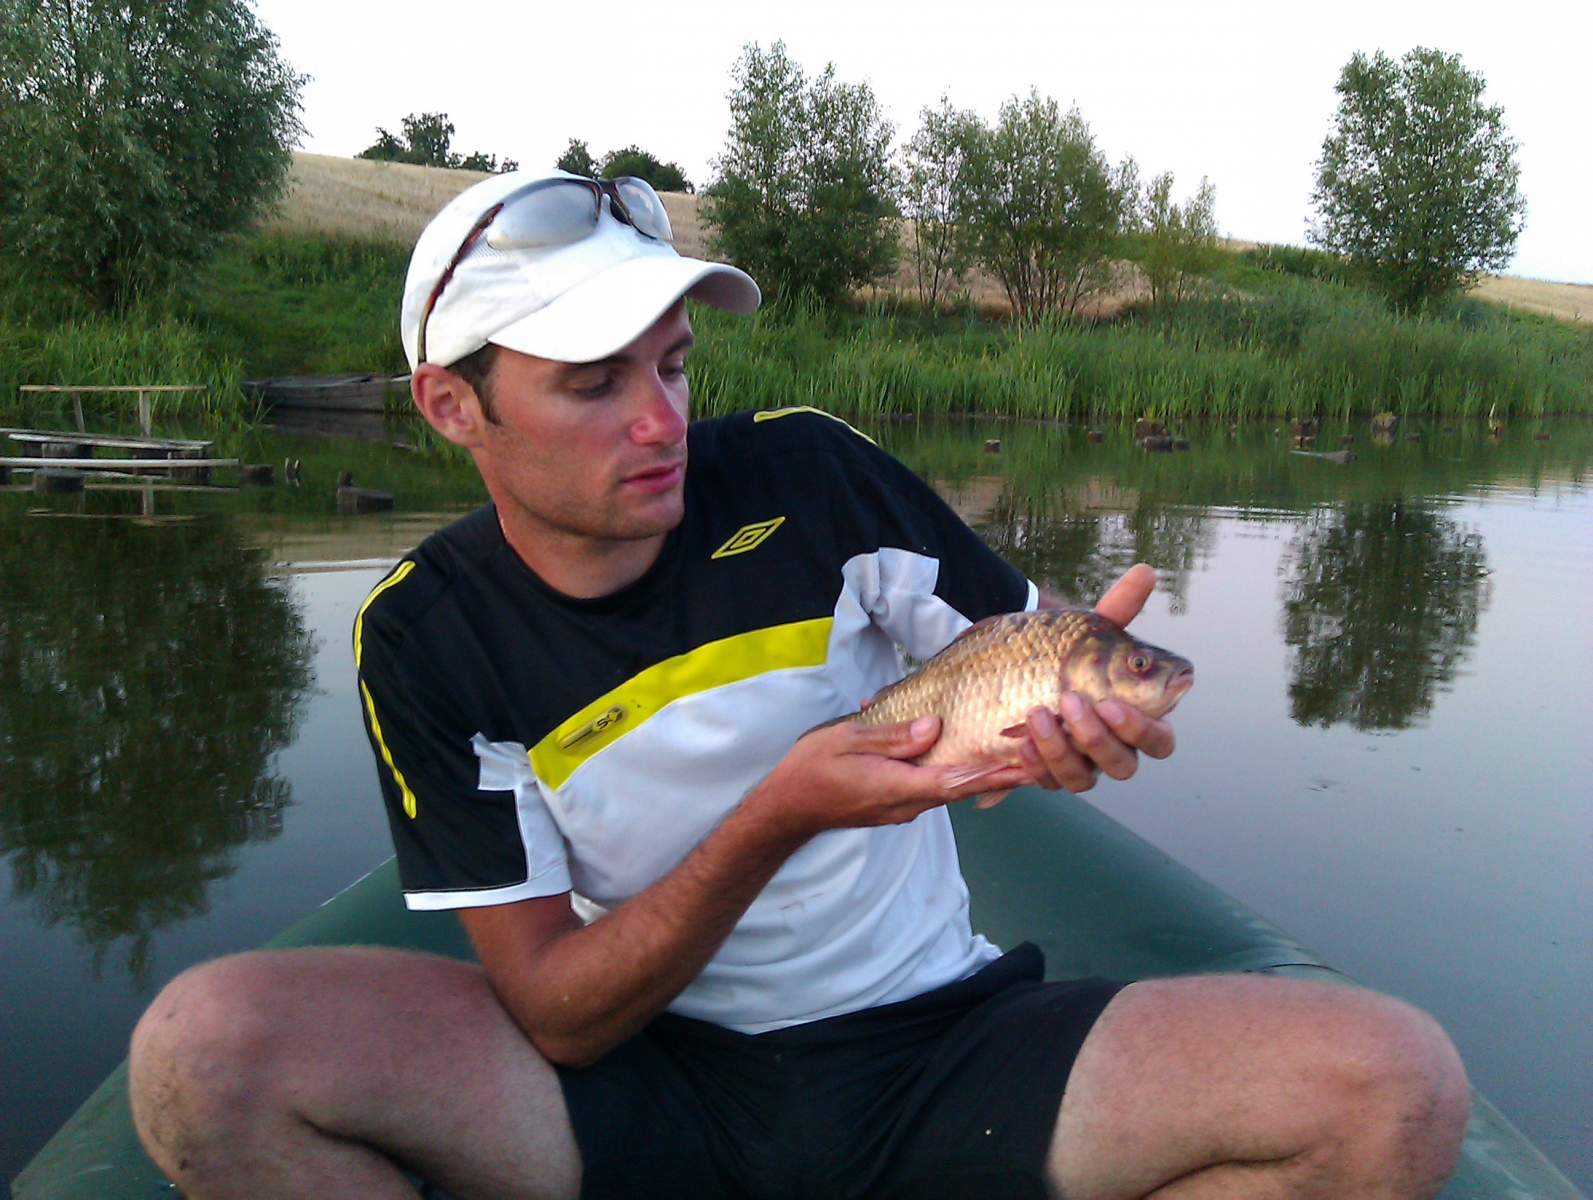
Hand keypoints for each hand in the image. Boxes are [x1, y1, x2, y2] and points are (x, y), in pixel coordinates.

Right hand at [749, 715, 1035, 838]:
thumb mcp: (848, 740)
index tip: (1026, 766)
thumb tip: (935, 727)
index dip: (992, 774)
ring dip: (980, 776)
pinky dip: (957, 777)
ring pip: (949, 790)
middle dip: (998, 775)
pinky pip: (933, 790)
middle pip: (961, 789)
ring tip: (1014, 757)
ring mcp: (902, 808)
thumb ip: (893, 736)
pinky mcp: (896, 805)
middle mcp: (907, 804)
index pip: (955, 782)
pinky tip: (969, 761)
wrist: (789, 806)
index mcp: (897, 786)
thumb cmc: (813, 769)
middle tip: (1037, 757)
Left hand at [979, 563, 1176, 806]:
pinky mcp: (1044, 774)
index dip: (1141, 727)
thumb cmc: (1059, 653)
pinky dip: (1034, 762)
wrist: (1006, 671)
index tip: (1111, 700)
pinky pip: (1046, 781)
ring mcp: (1077, 765)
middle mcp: (1111, 750)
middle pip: (1124, 766)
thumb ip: (1119, 608)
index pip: (1160, 740)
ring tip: (1037, 714)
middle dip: (1099, 739)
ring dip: (1061, 749)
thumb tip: (1146, 570)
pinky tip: (1018, 737)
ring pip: (1083, 780)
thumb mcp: (1086, 631)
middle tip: (1073, 704)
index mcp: (1133, 719)